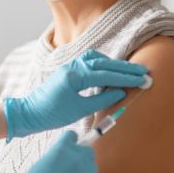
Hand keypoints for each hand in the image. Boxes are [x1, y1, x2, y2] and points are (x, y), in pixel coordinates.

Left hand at [4, 49, 146, 141]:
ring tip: (129, 71)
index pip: (106, 74)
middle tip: (143, 72)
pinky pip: (88, 61)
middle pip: (104, 63)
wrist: (30, 112)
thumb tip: (120, 92)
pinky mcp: (68, 70)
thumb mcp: (79, 110)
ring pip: (96, 59)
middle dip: (125, 68)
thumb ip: (101, 99)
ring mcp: (69, 66)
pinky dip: (102, 64)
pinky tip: (109, 71)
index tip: (143, 80)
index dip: (126, 78)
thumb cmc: (53, 113)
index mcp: (75, 76)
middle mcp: (73, 66)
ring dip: (113, 64)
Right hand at [17, 131, 103, 172]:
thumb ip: (58, 156)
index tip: (68, 150)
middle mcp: (78, 153)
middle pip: (88, 150)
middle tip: (70, 169)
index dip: (70, 142)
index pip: (73, 135)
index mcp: (63, 145)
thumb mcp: (44, 160)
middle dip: (81, 158)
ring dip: (85, 172)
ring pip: (92, 166)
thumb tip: (65, 160)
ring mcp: (87, 168)